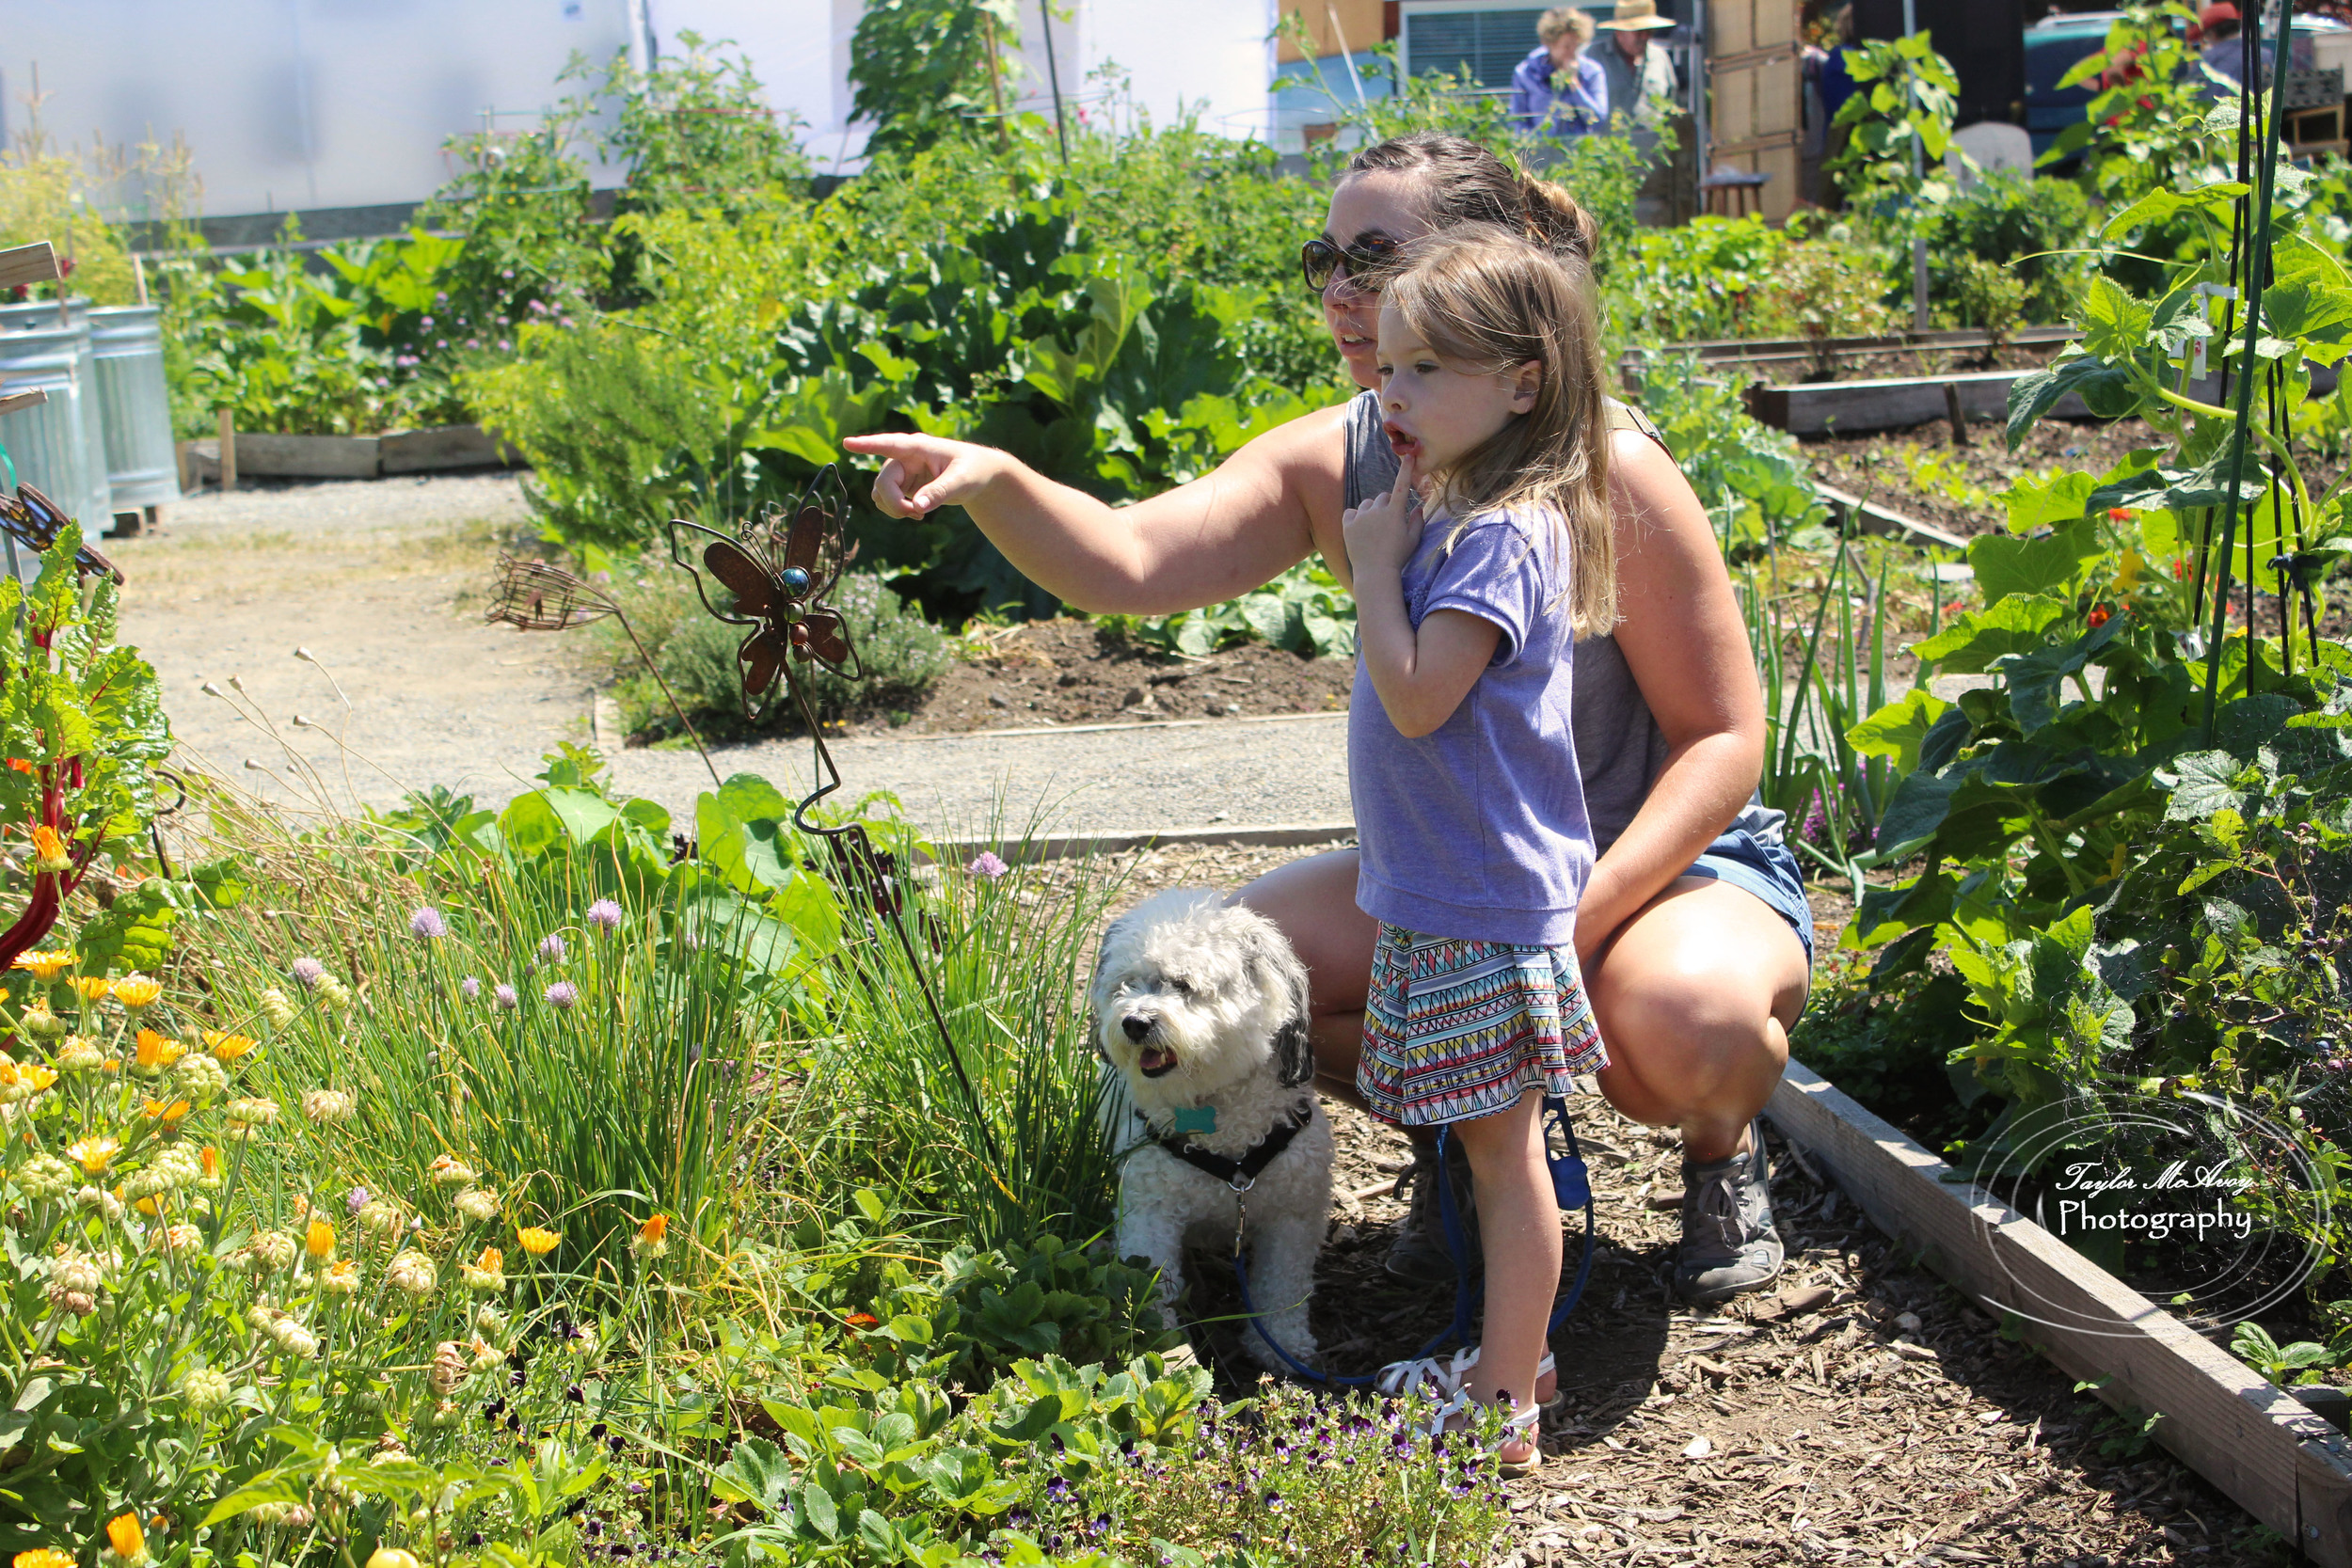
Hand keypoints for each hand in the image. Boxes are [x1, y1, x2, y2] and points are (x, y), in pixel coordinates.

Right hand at [841, 432, 1003, 518]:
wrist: (977, 475)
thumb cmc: (972, 470)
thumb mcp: (962, 481)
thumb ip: (940, 492)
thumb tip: (917, 506)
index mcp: (918, 447)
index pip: (890, 444)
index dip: (868, 445)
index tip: (847, 443)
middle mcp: (904, 457)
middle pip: (883, 483)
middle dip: (895, 504)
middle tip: (917, 515)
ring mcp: (900, 471)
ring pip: (880, 493)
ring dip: (894, 509)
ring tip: (918, 514)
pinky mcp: (901, 484)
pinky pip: (886, 500)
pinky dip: (897, 511)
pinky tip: (917, 513)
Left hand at [1341, 454, 1423, 580]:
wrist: (1374, 573)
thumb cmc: (1398, 558)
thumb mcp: (1413, 540)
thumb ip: (1417, 521)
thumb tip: (1417, 508)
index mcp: (1395, 512)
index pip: (1402, 486)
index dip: (1406, 470)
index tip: (1408, 456)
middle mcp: (1377, 510)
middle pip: (1383, 497)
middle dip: (1387, 505)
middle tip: (1388, 524)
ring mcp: (1361, 516)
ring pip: (1367, 504)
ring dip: (1371, 511)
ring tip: (1374, 531)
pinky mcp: (1347, 524)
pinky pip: (1351, 512)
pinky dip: (1355, 518)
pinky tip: (1360, 531)